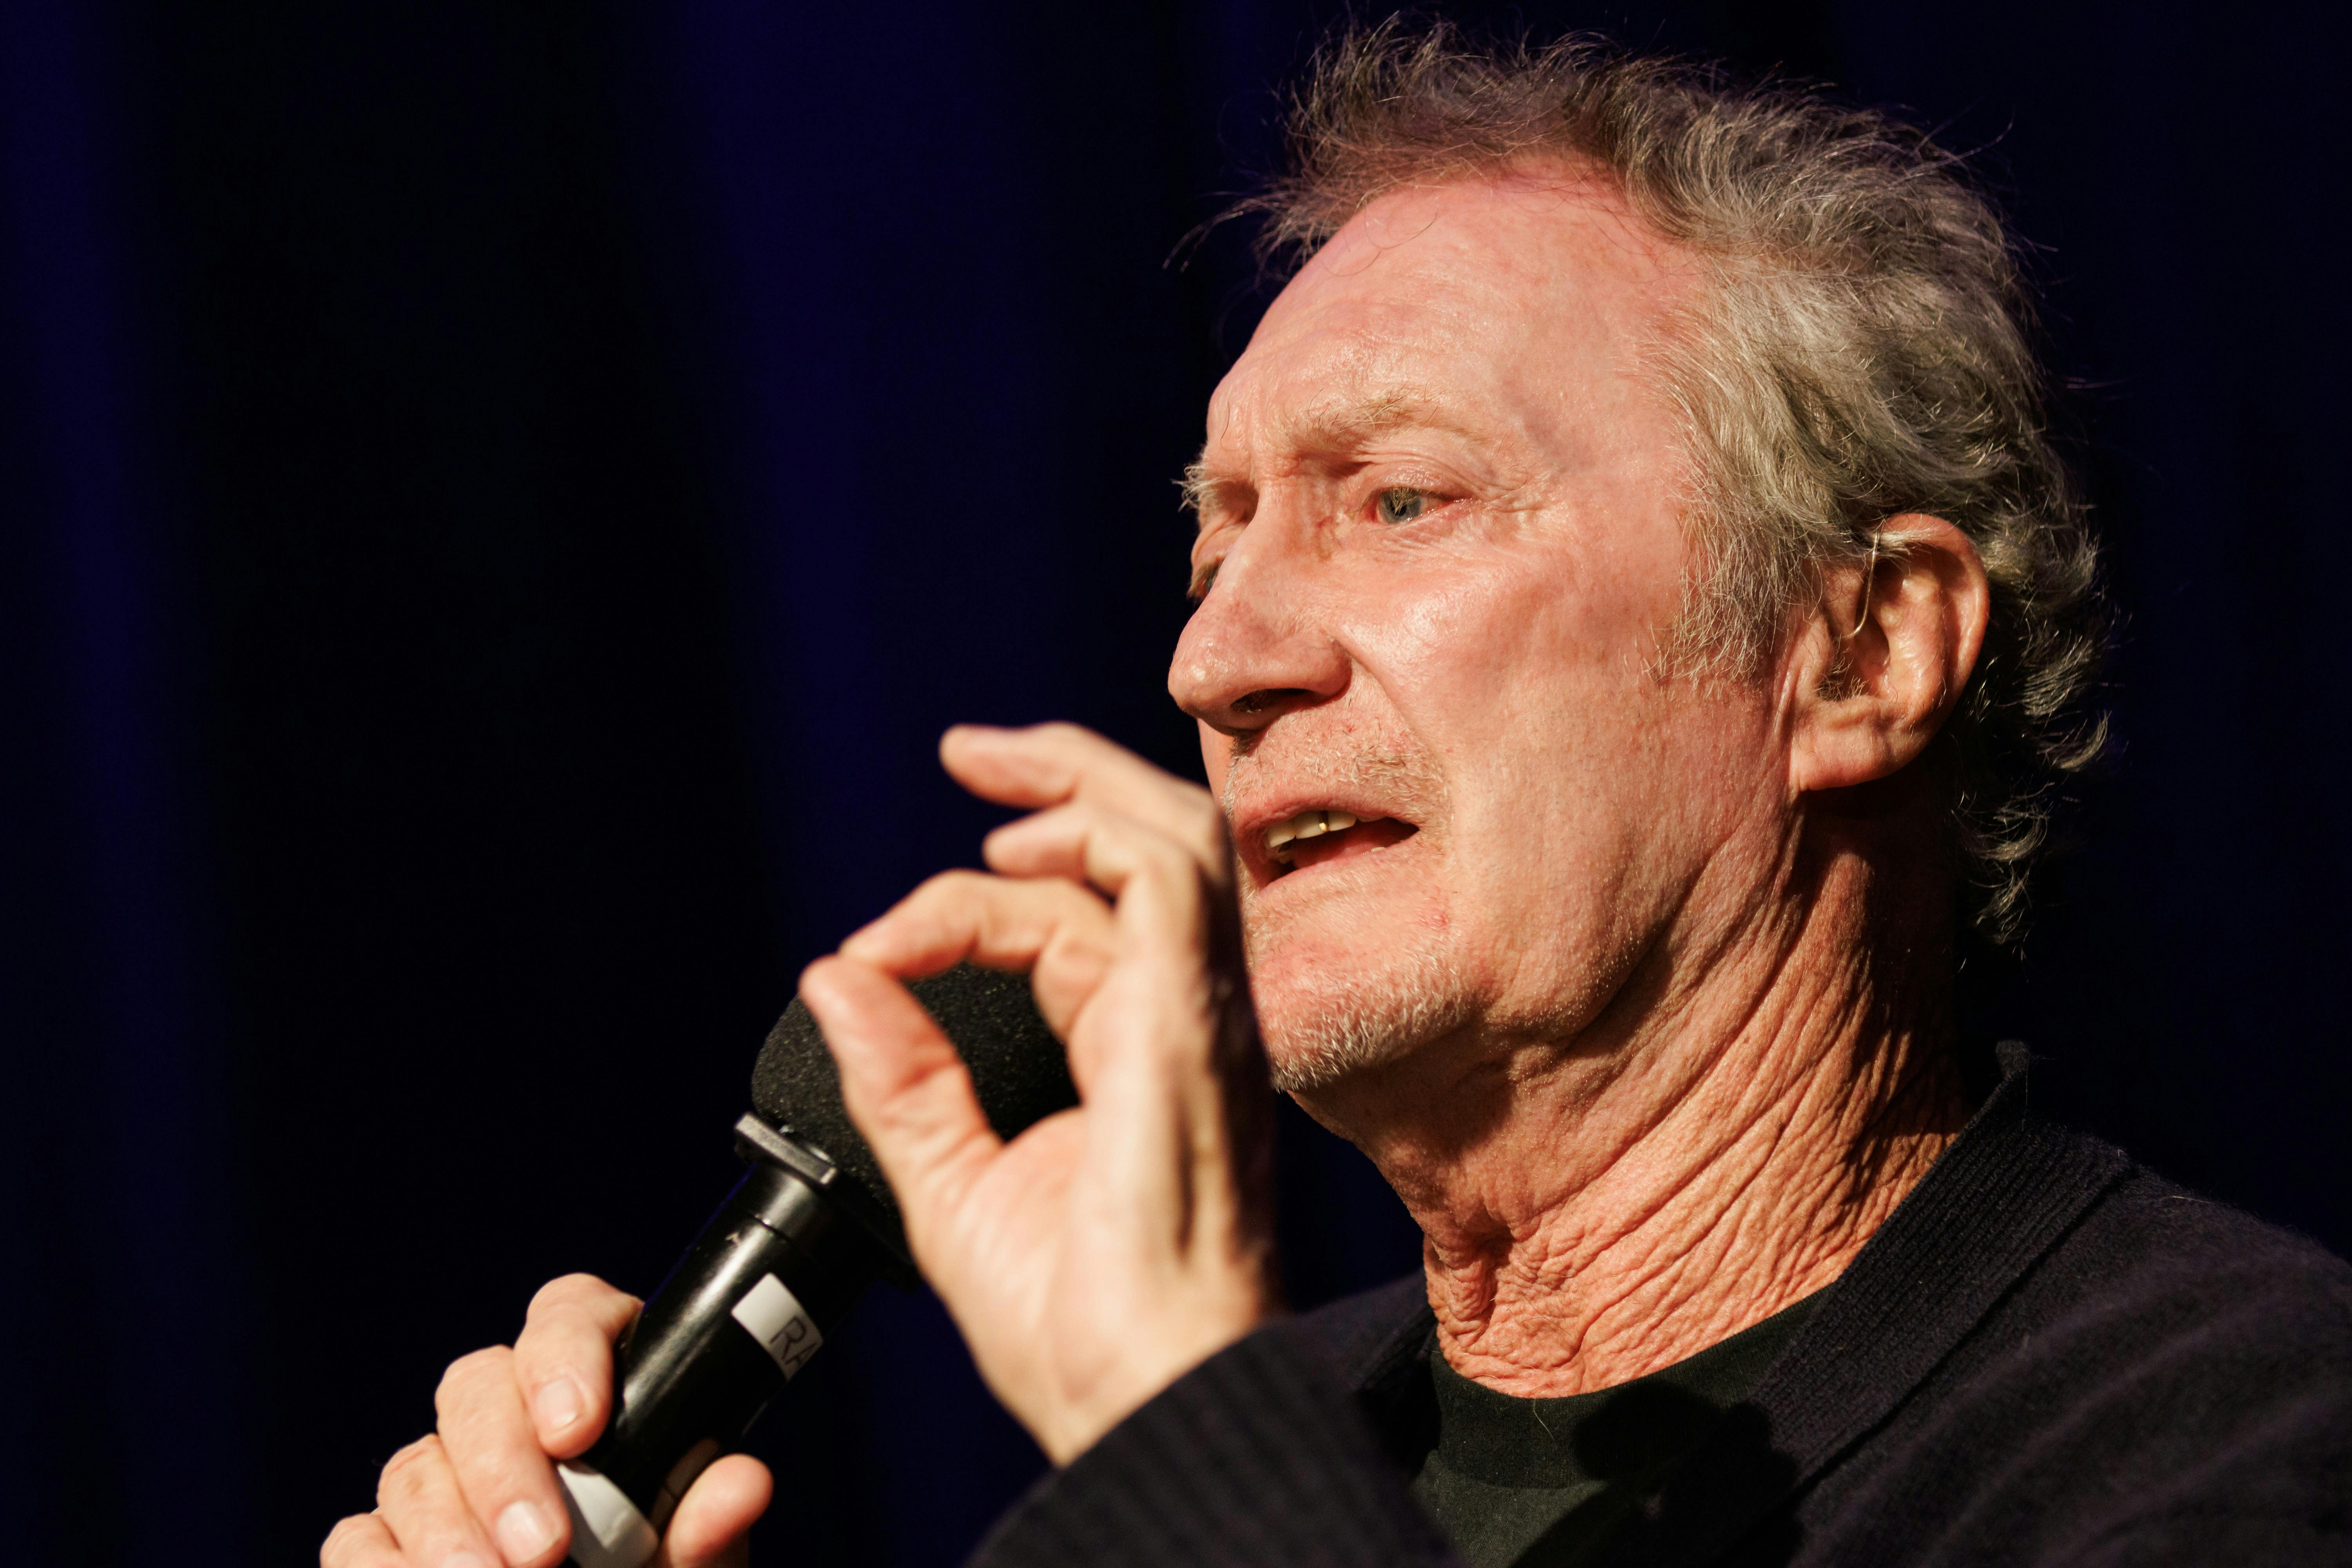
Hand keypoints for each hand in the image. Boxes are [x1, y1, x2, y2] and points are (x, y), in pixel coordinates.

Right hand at [321, 1275, 771, 1567]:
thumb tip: (744, 1483)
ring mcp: (445, 1474)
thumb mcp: (693, 1562)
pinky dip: (385, 1566)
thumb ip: (710, 1524)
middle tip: (543, 1548)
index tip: (581, 1429)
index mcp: (599, 1386)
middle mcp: (512, 1413)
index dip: (566, 1355)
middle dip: (505, 1465)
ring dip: (445, 1529)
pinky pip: (361, 1537)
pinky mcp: (389, 1539)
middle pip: (478, 1385)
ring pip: (416, 1463)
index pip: (567, 1316)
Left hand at [799, 722, 1278, 1464]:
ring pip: (1172, 844)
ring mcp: (1202, 1021)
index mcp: (1141, 1055)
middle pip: (1150, 851)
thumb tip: (835, 977)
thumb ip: (901, 1078)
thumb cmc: (1076, 1326)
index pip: (1077, 928)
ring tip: (988, 765)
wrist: (1140, 1401)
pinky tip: (1007, 857)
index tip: (877, 949)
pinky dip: (1091, 842)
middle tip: (971, 754)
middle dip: (1063, 782)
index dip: (971, 908)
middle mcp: (1185, 1023)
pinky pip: (1169, 888)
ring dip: (1079, 786)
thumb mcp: (952, 1184)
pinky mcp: (1191, 1028)